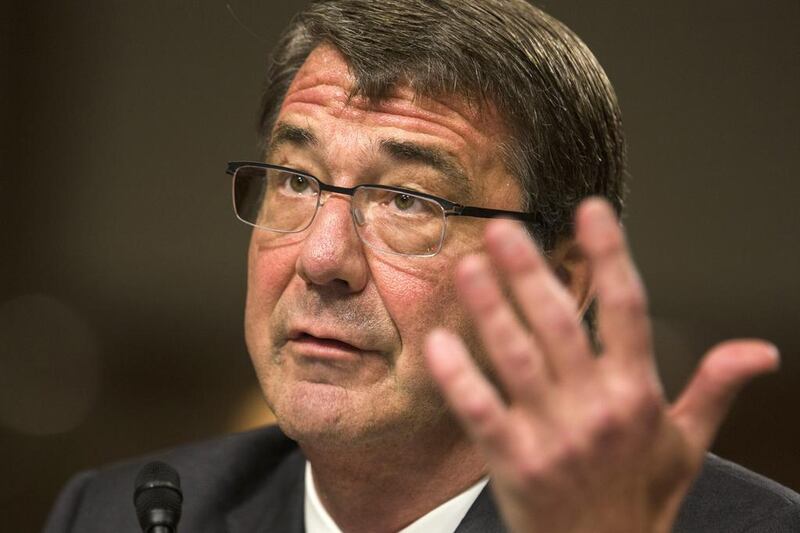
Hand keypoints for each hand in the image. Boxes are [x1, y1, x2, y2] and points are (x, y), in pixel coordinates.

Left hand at [424, 198, 778, 532]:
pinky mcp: (513, 461)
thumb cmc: (640, 498)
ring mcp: (551, 435)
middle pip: (560, 325)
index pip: (627, 310)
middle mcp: (595, 408)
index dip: (610, 256)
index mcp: (638, 394)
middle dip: (530, 272)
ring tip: (470, 266)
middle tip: (504, 229)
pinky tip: (440, 341)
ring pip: (517, 358)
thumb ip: (714, 388)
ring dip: (491, 309)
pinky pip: (480, 410)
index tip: (591, 211)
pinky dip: (459, 376)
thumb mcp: (687, 444)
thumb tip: (760, 351)